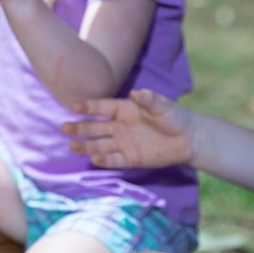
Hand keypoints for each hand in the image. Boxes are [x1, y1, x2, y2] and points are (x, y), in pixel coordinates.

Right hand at [63, 89, 195, 168]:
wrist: (188, 139)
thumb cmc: (174, 117)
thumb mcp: (162, 105)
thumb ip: (149, 100)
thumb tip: (136, 92)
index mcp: (124, 110)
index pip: (102, 108)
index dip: (88, 107)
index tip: (74, 106)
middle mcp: (120, 126)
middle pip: (95, 127)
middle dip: (80, 128)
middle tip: (64, 128)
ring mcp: (124, 143)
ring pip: (100, 144)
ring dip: (86, 145)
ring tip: (72, 145)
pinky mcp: (131, 158)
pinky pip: (114, 160)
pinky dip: (104, 160)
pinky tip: (94, 158)